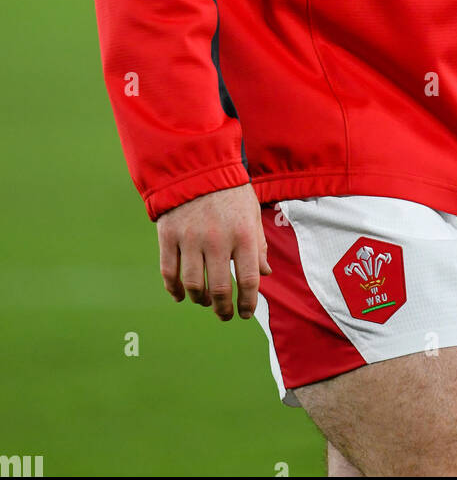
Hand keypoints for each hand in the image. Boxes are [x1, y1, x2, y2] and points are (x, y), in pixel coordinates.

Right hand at [156, 183, 271, 319]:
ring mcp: (190, 238)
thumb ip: (258, 244)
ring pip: (194, 285)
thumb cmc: (230, 191)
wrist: (196, 164)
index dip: (248, 302)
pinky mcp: (168, 236)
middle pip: (220, 289)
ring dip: (200, 300)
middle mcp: (217, 239)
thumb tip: (265, 273)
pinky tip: (180, 295)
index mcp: (243, 234)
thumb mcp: (252, 213)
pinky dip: (174, 289)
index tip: (245, 313)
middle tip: (224, 315)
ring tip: (205, 302)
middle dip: (223, 309)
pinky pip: (169, 272)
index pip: (249, 279)